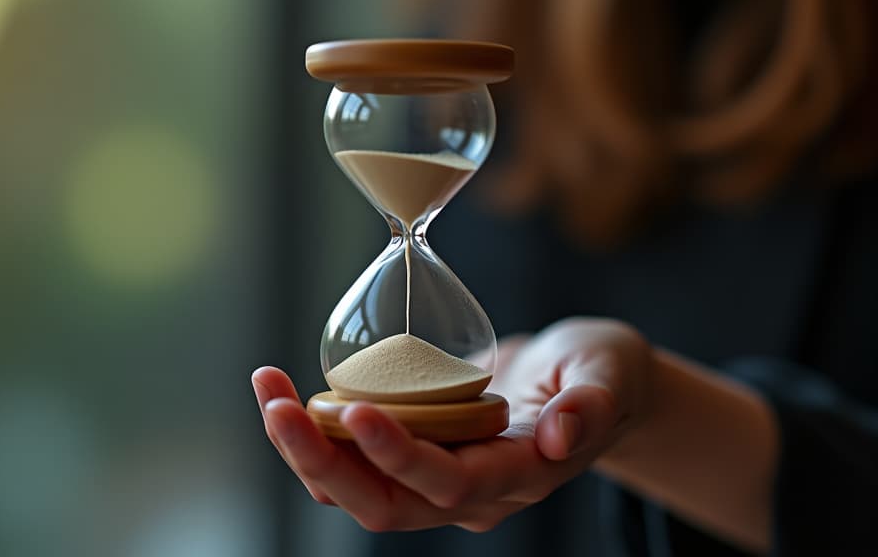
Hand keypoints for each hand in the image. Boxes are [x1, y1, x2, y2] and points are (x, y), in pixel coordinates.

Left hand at [251, 317, 652, 531]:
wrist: (583, 382)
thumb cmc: (601, 373)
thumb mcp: (609, 373)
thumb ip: (591, 402)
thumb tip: (559, 434)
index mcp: (517, 474)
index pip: (450, 483)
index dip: (401, 456)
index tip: (356, 410)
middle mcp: (470, 490)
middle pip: (386, 503)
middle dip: (324, 461)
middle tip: (279, 408)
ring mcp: (437, 476)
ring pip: (358, 488)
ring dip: (305, 448)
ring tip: (268, 390)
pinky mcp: (416, 453)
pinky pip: (355, 460)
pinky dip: (316, 434)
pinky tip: (289, 394)